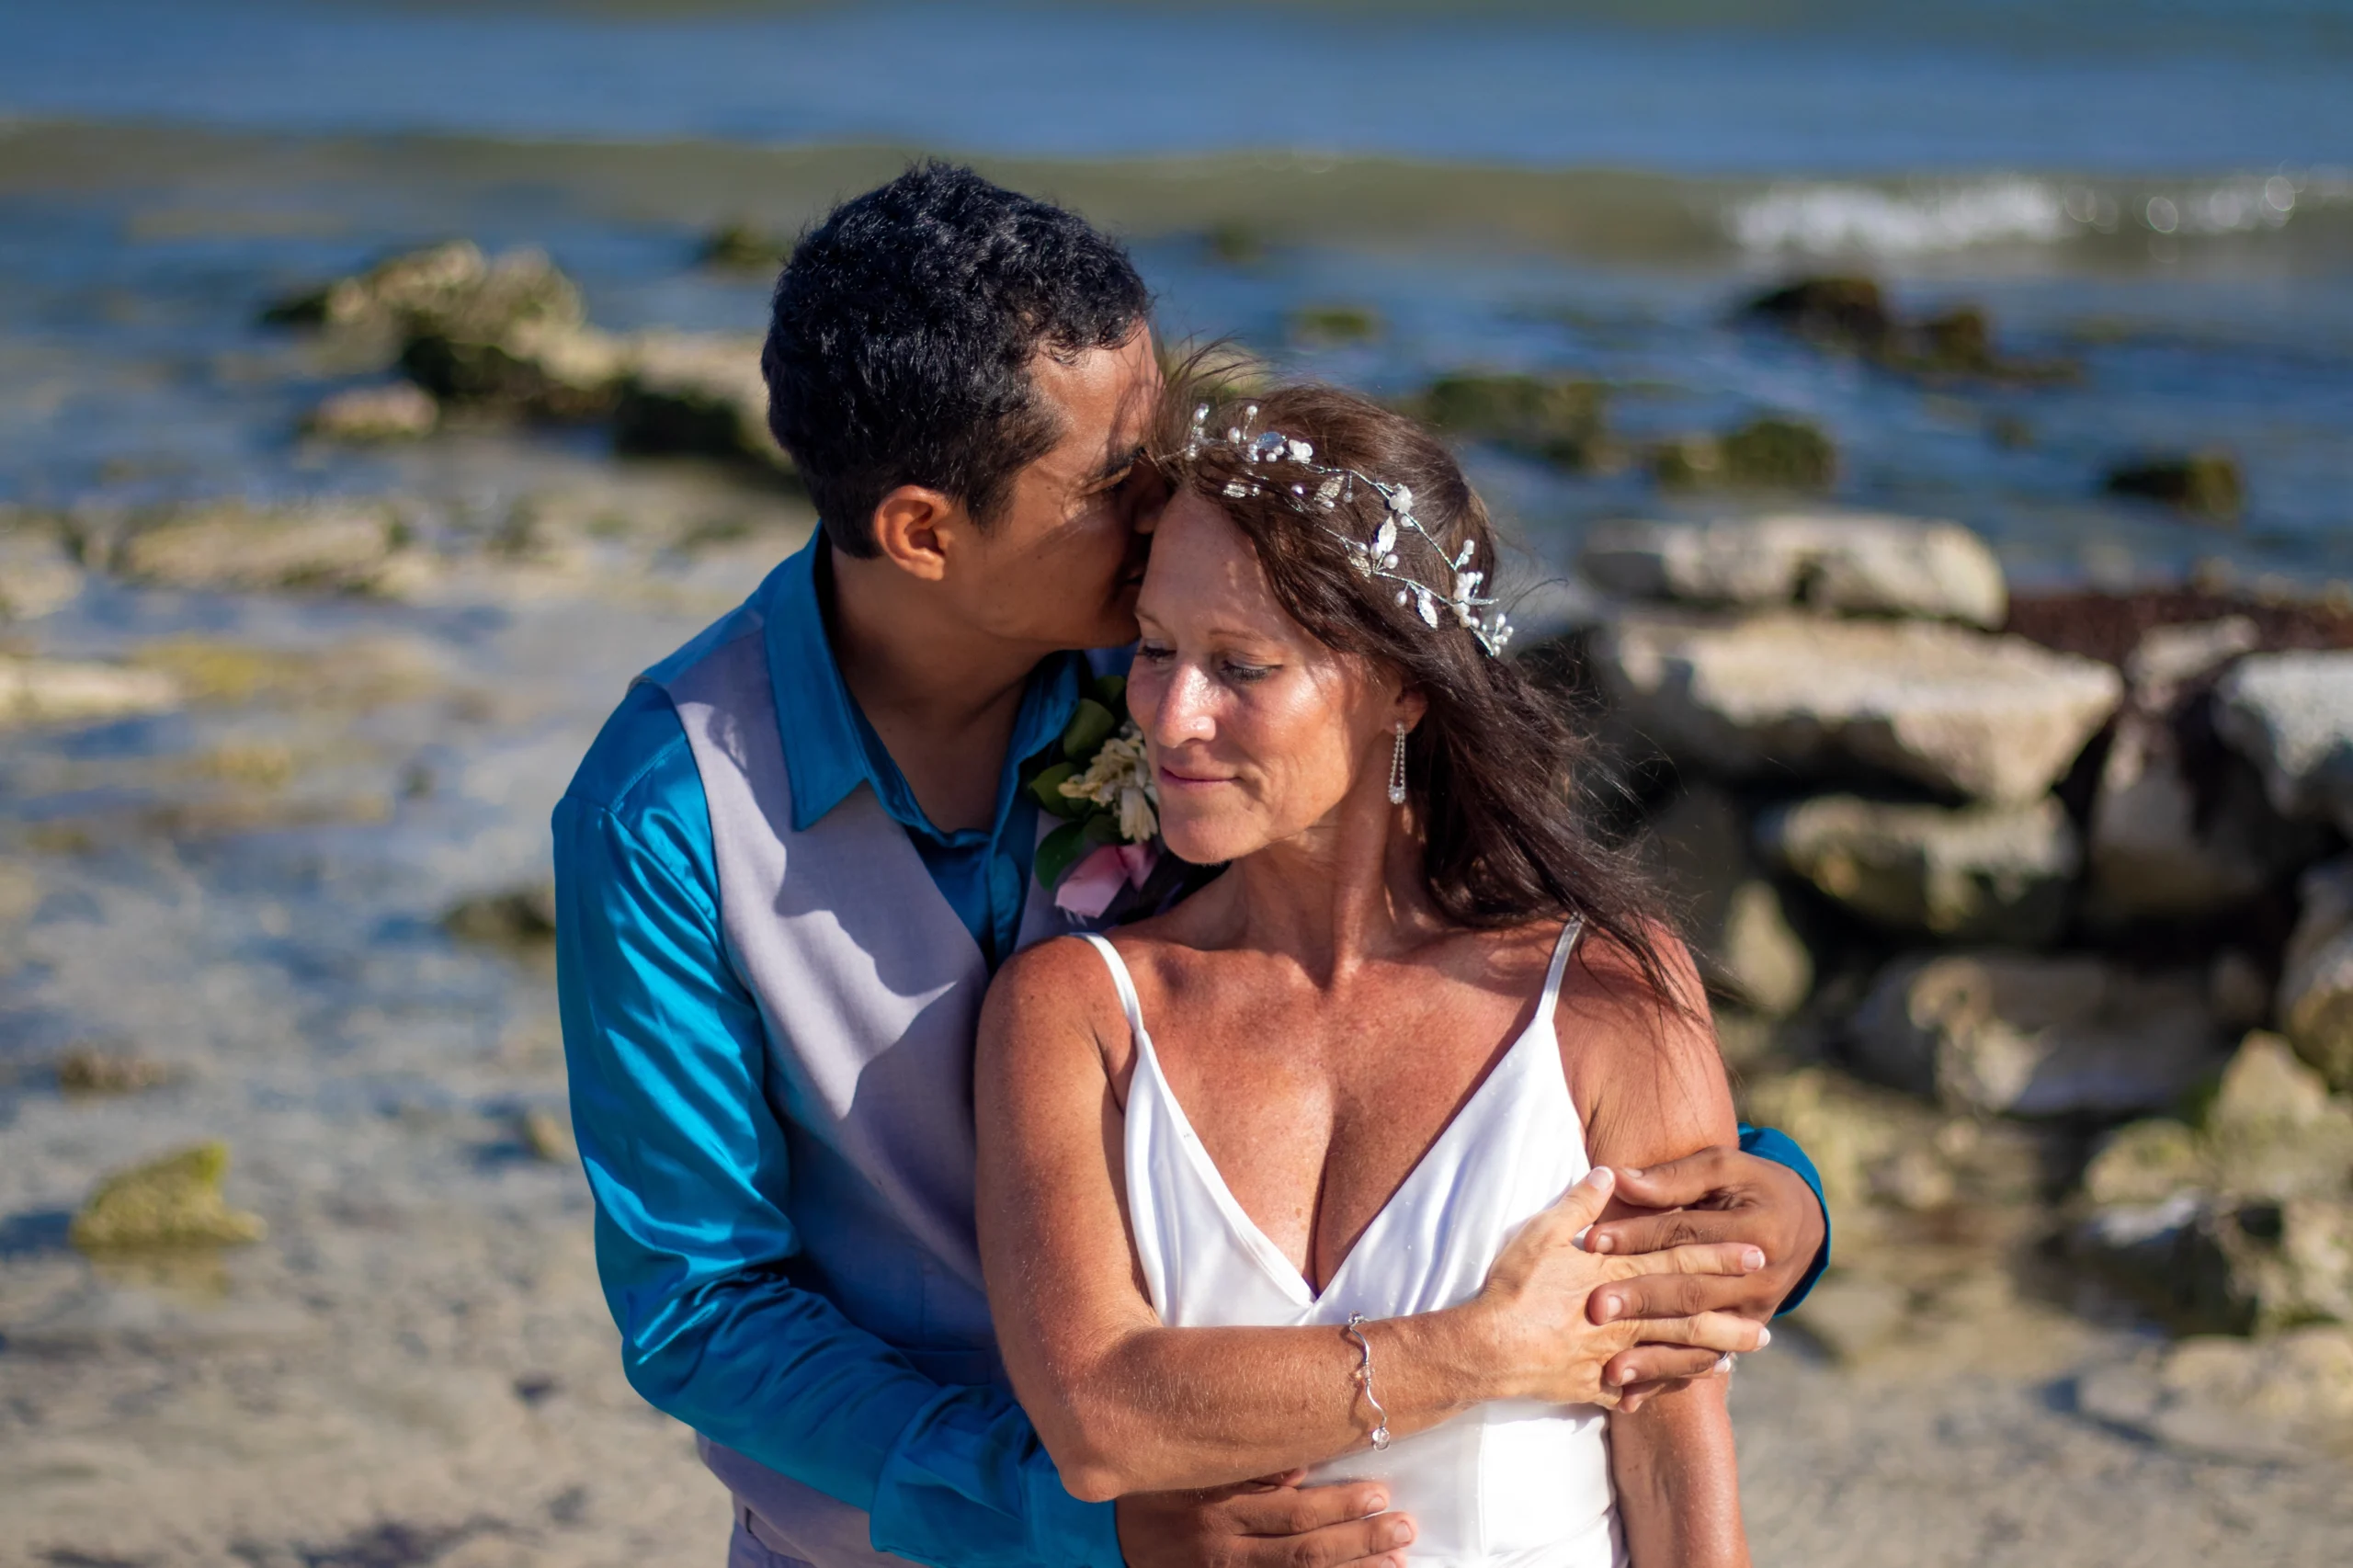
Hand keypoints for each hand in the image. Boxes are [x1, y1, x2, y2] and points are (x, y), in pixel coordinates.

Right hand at [1115, 1471, 1413, 1567]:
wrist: (1104, 1544)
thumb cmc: (1155, 1495)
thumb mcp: (1187, 1469)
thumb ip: (1241, 1467)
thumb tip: (1299, 1466)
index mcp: (1218, 1509)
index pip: (1292, 1511)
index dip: (1340, 1505)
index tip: (1381, 1492)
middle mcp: (1223, 1550)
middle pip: (1304, 1551)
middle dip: (1360, 1541)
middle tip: (1404, 1528)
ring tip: (1395, 1563)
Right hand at [1471, 1167, 1766, 1409]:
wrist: (1488, 1348)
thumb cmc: (1514, 1287)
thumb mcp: (1542, 1233)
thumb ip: (1580, 1205)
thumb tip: (1610, 1173)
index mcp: (1617, 1276)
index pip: (1678, 1263)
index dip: (1718, 1259)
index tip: (1755, 1256)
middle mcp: (1625, 1319)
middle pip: (1687, 1318)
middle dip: (1728, 1322)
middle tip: (1767, 1332)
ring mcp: (1611, 1356)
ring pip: (1669, 1357)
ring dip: (1704, 1358)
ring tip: (1735, 1362)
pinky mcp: (1591, 1385)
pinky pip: (1631, 1390)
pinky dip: (1652, 1389)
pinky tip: (1667, 1390)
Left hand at [1580, 1146, 1825, 1408]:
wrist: (1801, 1221)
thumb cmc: (1752, 1184)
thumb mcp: (1723, 1167)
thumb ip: (1674, 1178)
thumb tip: (1618, 1179)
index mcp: (1757, 1230)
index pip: (1685, 1235)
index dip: (1638, 1236)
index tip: (1593, 1241)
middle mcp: (1761, 1280)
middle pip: (1692, 1293)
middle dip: (1642, 1300)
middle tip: (1596, 1307)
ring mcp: (1754, 1313)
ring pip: (1699, 1339)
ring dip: (1654, 1357)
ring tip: (1611, 1370)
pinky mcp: (1743, 1334)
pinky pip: (1702, 1363)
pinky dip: (1665, 1380)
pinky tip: (1630, 1399)